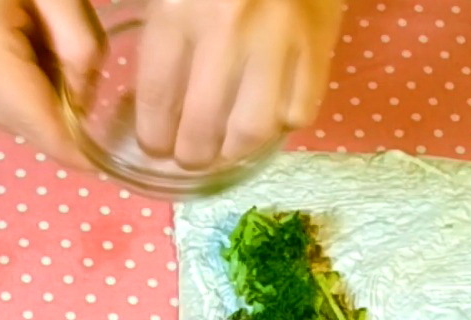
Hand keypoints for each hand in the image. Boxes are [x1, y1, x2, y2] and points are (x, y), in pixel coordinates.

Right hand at [0, 0, 101, 167]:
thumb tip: (82, 102)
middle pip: (14, 124)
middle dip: (53, 115)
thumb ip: (80, 49)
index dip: (72, 151)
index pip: (36, 125)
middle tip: (77, 73)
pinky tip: (14, 39)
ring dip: (28, 97)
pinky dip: (4, 80)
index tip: (101, 164)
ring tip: (39, 41)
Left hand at [134, 0, 341, 169]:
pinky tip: (269, 115)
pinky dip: (282, 124)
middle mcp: (226, 32)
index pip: (156, 99)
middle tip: (189, 155)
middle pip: (200, 128)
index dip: (152, 136)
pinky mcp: (318, 46)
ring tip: (226, 147)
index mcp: (178, 10)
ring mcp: (277, 42)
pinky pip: (298, 113)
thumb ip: (161, 33)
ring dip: (234, 151)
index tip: (154, 144)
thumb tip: (153, 100)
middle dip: (190, 155)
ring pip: (252, 131)